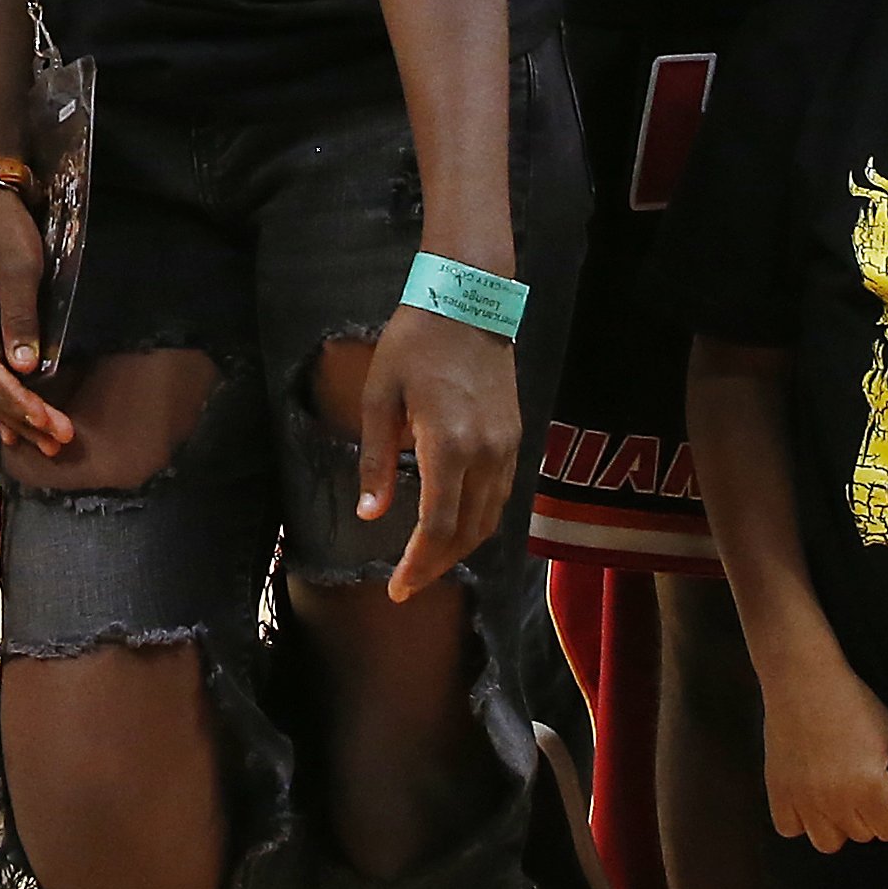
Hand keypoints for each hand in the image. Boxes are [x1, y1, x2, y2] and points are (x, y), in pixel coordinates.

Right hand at [0, 181, 72, 455]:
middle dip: (25, 419)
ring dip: (19, 417)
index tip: (49, 423)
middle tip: (61, 441)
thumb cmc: (3, 232)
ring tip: (51, 443)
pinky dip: (8, 404)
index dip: (20, 403)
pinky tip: (20, 430)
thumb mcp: (19, 267)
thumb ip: (21, 317)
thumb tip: (25, 367)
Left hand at [350, 302, 521, 600]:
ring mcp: (507, 447)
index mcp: (448, 445)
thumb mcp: (379, 397)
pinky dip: (480, 521)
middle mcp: (486, 454)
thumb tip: (371, 515)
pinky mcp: (516, 437)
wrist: (469, 299)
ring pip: (491, 519)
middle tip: (408, 585)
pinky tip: (456, 526)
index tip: (399, 589)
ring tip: (428, 562)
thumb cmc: (414, 342)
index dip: (419, 565)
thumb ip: (376, 460)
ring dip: (461, 547)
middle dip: (438, 565)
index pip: (438, 526)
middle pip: (468, 532)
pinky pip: (502, 496)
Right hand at [764, 652, 887, 853]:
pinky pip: (790, 829)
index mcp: (869, 787)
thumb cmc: (852, 701)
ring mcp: (803, 798)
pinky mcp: (777, 790)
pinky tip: (808, 798)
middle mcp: (835, 800)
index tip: (886, 791)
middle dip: (866, 815)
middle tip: (860, 785)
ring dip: (835, 824)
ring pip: (827, 842)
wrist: (802, 677)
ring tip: (834, 797)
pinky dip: (800, 820)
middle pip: (862, 835)